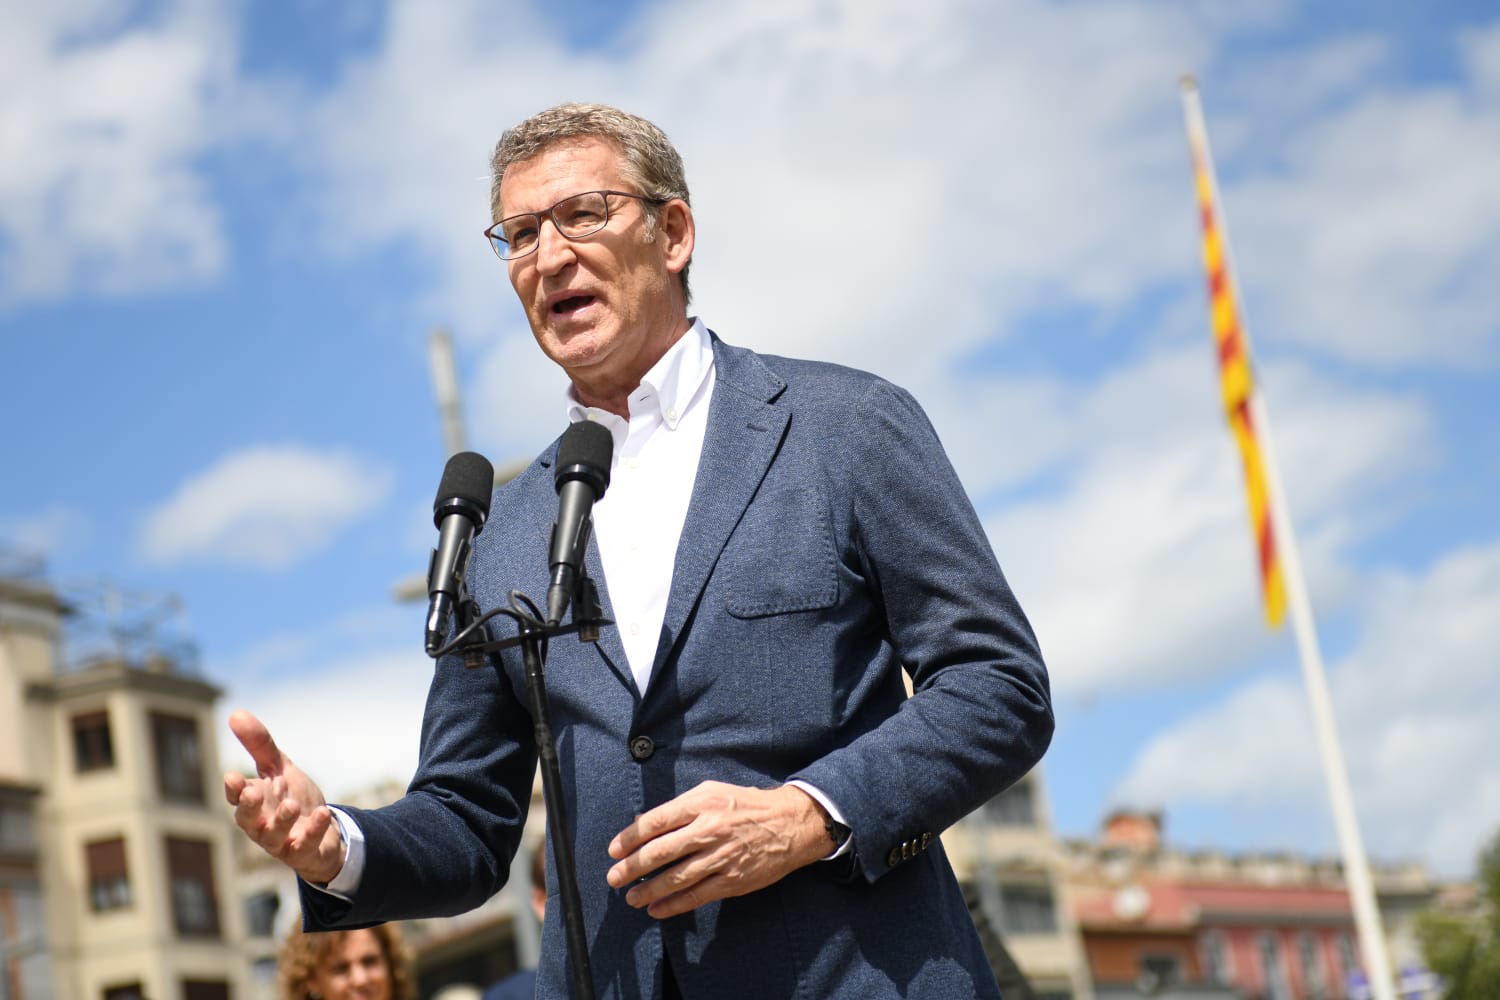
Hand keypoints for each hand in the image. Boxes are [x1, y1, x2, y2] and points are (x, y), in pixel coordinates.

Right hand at [222, 709, 344, 883]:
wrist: (322, 829)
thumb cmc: (292, 797)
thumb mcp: (279, 769)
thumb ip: (260, 745)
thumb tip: (236, 713)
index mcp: (254, 803)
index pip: (236, 797)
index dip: (233, 789)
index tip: (232, 776)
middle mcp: (262, 824)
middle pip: (247, 819)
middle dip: (248, 807)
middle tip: (253, 792)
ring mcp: (282, 841)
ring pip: (274, 836)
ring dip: (282, 820)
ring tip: (291, 804)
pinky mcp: (304, 852)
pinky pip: (306, 845)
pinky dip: (313, 830)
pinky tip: (322, 813)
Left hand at [605, 781, 830, 918]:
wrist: (790, 823)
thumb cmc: (747, 805)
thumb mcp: (713, 792)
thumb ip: (681, 807)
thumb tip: (646, 823)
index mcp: (702, 803)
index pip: (655, 821)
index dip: (630, 837)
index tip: (614, 849)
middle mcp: (710, 829)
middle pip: (660, 851)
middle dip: (632, 867)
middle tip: (613, 877)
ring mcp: (721, 856)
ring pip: (676, 877)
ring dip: (648, 890)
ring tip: (631, 897)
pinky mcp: (733, 879)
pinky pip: (696, 895)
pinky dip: (673, 904)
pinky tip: (656, 909)